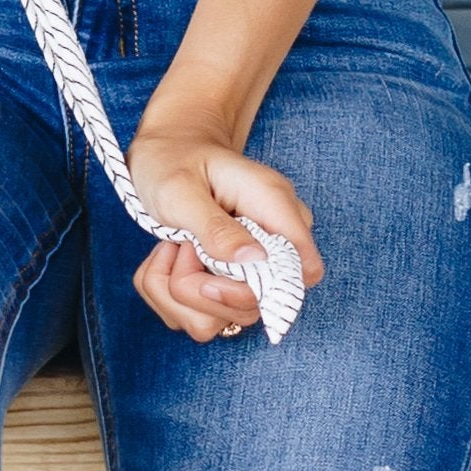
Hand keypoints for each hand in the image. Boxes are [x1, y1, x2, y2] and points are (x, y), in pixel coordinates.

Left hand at [125, 124, 321, 345]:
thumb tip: (257, 261)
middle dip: (201, 291)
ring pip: (225, 318)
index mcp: (273, 207)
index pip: (304, 271)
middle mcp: (271, 241)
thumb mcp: (181, 190)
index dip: (261, 290)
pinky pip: (202, 315)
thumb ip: (215, 227)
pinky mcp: (227, 282)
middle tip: (178, 248)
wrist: (166, 151)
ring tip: (172, 248)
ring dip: (180, 293)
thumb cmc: (173, 161)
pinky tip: (168, 259)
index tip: (210, 277)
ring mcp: (251, 266)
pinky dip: (170, 296)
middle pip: (257, 305)